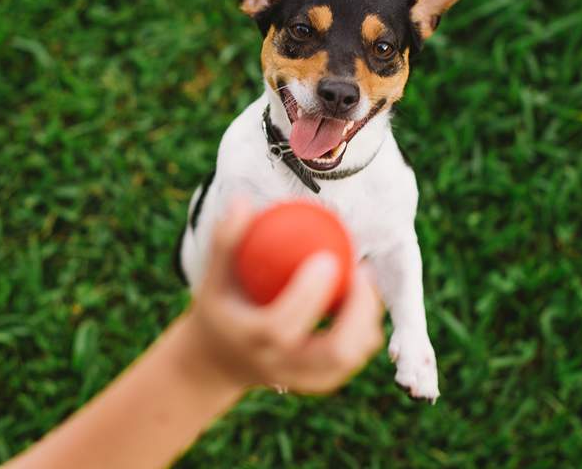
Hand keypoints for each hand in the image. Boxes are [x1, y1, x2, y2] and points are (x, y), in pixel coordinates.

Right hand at [182, 199, 383, 393]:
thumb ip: (227, 241)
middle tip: (363, 270)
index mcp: (254, 341)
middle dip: (358, 312)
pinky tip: (361, 294)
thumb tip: (242, 200)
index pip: (282, 325)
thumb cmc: (220, 307)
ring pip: (350, 357)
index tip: (329, 257)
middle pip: (334, 351)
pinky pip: (354, 356)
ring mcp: (304, 379)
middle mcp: (282, 366)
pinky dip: (364, 327)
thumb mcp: (214, 277)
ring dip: (366, 317)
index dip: (310, 294)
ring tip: (364, 276)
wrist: (218, 362)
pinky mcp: (321, 382)